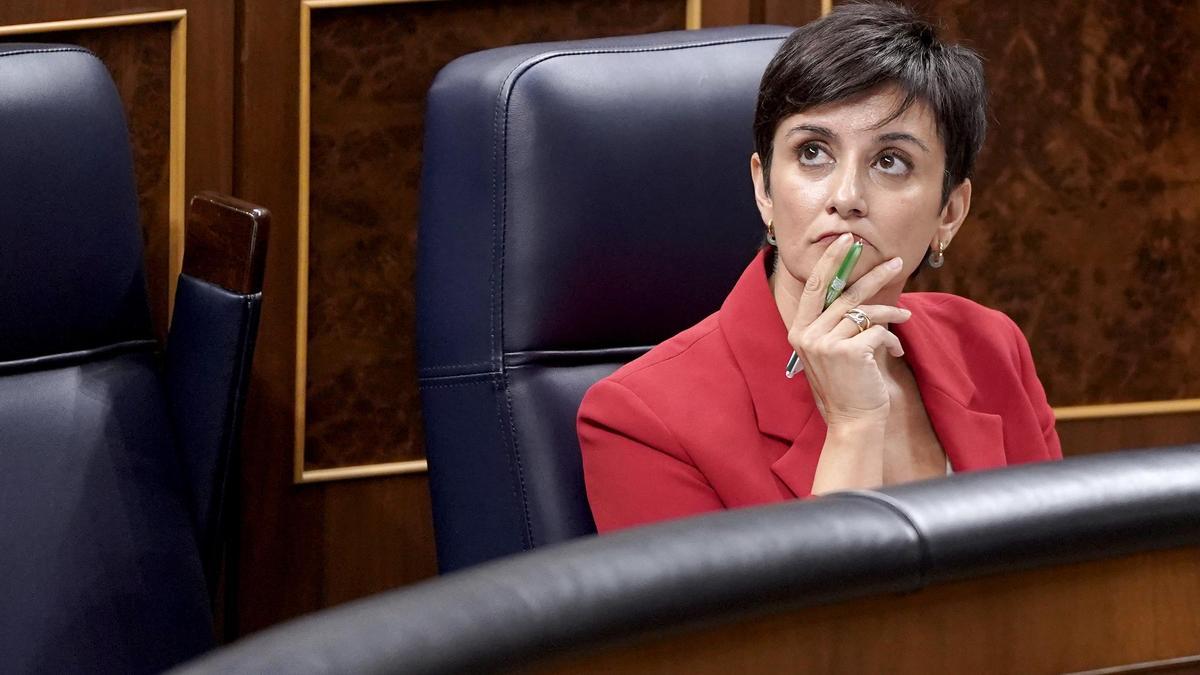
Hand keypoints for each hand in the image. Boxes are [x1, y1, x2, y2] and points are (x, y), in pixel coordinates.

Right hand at [787, 234, 910, 426]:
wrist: (852, 422)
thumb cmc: (847, 386)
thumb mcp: (832, 351)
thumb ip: (835, 323)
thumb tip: (857, 291)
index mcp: (799, 331)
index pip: (813, 287)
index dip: (831, 262)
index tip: (847, 243)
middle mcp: (807, 334)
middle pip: (844, 293)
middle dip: (873, 274)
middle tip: (896, 261)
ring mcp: (825, 342)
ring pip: (866, 312)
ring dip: (891, 312)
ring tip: (906, 314)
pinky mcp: (848, 351)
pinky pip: (878, 332)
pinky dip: (892, 340)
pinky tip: (895, 352)